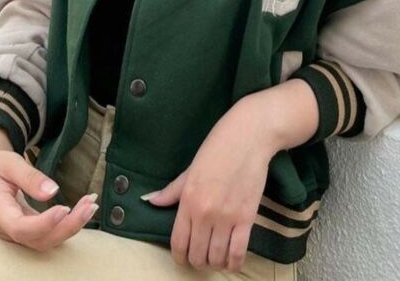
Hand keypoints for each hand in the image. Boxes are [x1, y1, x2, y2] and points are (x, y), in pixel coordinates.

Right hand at [0, 128, 98, 251]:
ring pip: (45, 241)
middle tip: (89, 205)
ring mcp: (15, 232)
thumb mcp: (8, 162)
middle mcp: (5, 228)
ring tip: (91, 205)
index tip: (64, 208)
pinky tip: (82, 209)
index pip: (20, 227)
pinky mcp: (25, 230)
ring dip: (71, 226)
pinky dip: (66, 224)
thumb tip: (53, 191)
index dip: (44, 223)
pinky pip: (46, 234)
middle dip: (67, 227)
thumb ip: (29, 176)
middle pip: (38, 240)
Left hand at [141, 96, 275, 272]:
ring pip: (217, 257)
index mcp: (188, 200)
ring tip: (215, 257)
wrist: (249, 136)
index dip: (179, 257)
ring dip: (215, 262)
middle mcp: (205, 213)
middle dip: (197, 260)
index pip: (178, 242)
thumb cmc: (218, 146)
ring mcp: (226, 217)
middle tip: (201, 255)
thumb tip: (150, 201)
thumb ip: (172, 190)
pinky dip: (234, 263)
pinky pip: (238, 252)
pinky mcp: (247, 218)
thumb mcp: (191, 168)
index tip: (183, 258)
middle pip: (197, 254)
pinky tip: (231, 261)